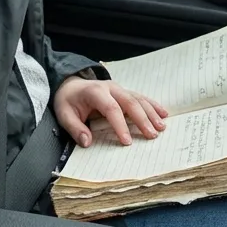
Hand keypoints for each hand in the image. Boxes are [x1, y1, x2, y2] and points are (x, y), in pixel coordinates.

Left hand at [53, 77, 168, 146]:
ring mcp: (119, 88)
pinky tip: (163, 113)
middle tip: (152, 135)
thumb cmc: (68, 101)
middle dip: (142, 119)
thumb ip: (75, 128)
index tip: (127, 142)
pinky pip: (140, 97)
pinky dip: (152, 105)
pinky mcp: (124, 92)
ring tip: (161, 127)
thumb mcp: (64, 114)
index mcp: (95, 92)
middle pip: (130, 102)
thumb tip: (87, 142)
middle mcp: (110, 88)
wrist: (70, 84)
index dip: (120, 125)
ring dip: (151, 113)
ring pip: (138, 99)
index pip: (111, 108)